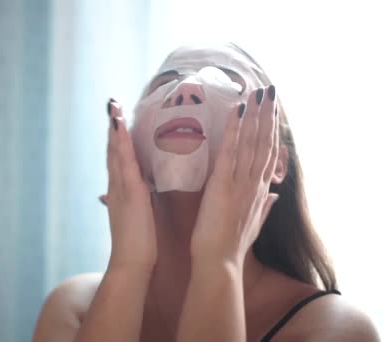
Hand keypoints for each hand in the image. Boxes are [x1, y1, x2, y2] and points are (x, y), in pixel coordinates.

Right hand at [101, 99, 156, 269]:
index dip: (116, 139)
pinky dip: (121, 144)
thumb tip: (140, 190)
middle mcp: (117, 186)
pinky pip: (125, 163)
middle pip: (112, 151)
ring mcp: (122, 188)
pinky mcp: (131, 192)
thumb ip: (136, 201)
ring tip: (113, 107)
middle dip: (112, 127)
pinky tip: (120, 127)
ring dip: (113, 129)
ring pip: (115, 153)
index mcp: (121, 190)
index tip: (117, 118)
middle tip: (111, 104)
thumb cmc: (138, 242)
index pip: (118, 159)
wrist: (131, 263)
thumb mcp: (136, 216)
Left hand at [190, 86, 278, 265]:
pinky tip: (238, 111)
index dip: (271, 131)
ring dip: (256, 116)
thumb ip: (264, 207)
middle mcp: (254, 183)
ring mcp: (240, 183)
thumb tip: (274, 195)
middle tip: (270, 90)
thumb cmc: (231, 245)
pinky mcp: (223, 185)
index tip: (273, 111)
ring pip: (252, 143)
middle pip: (264, 143)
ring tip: (259, 93)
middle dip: (268, 115)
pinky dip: (235, 130)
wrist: (219, 261)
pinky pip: (231, 153)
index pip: (268, 154)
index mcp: (259, 191)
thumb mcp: (253, 224)